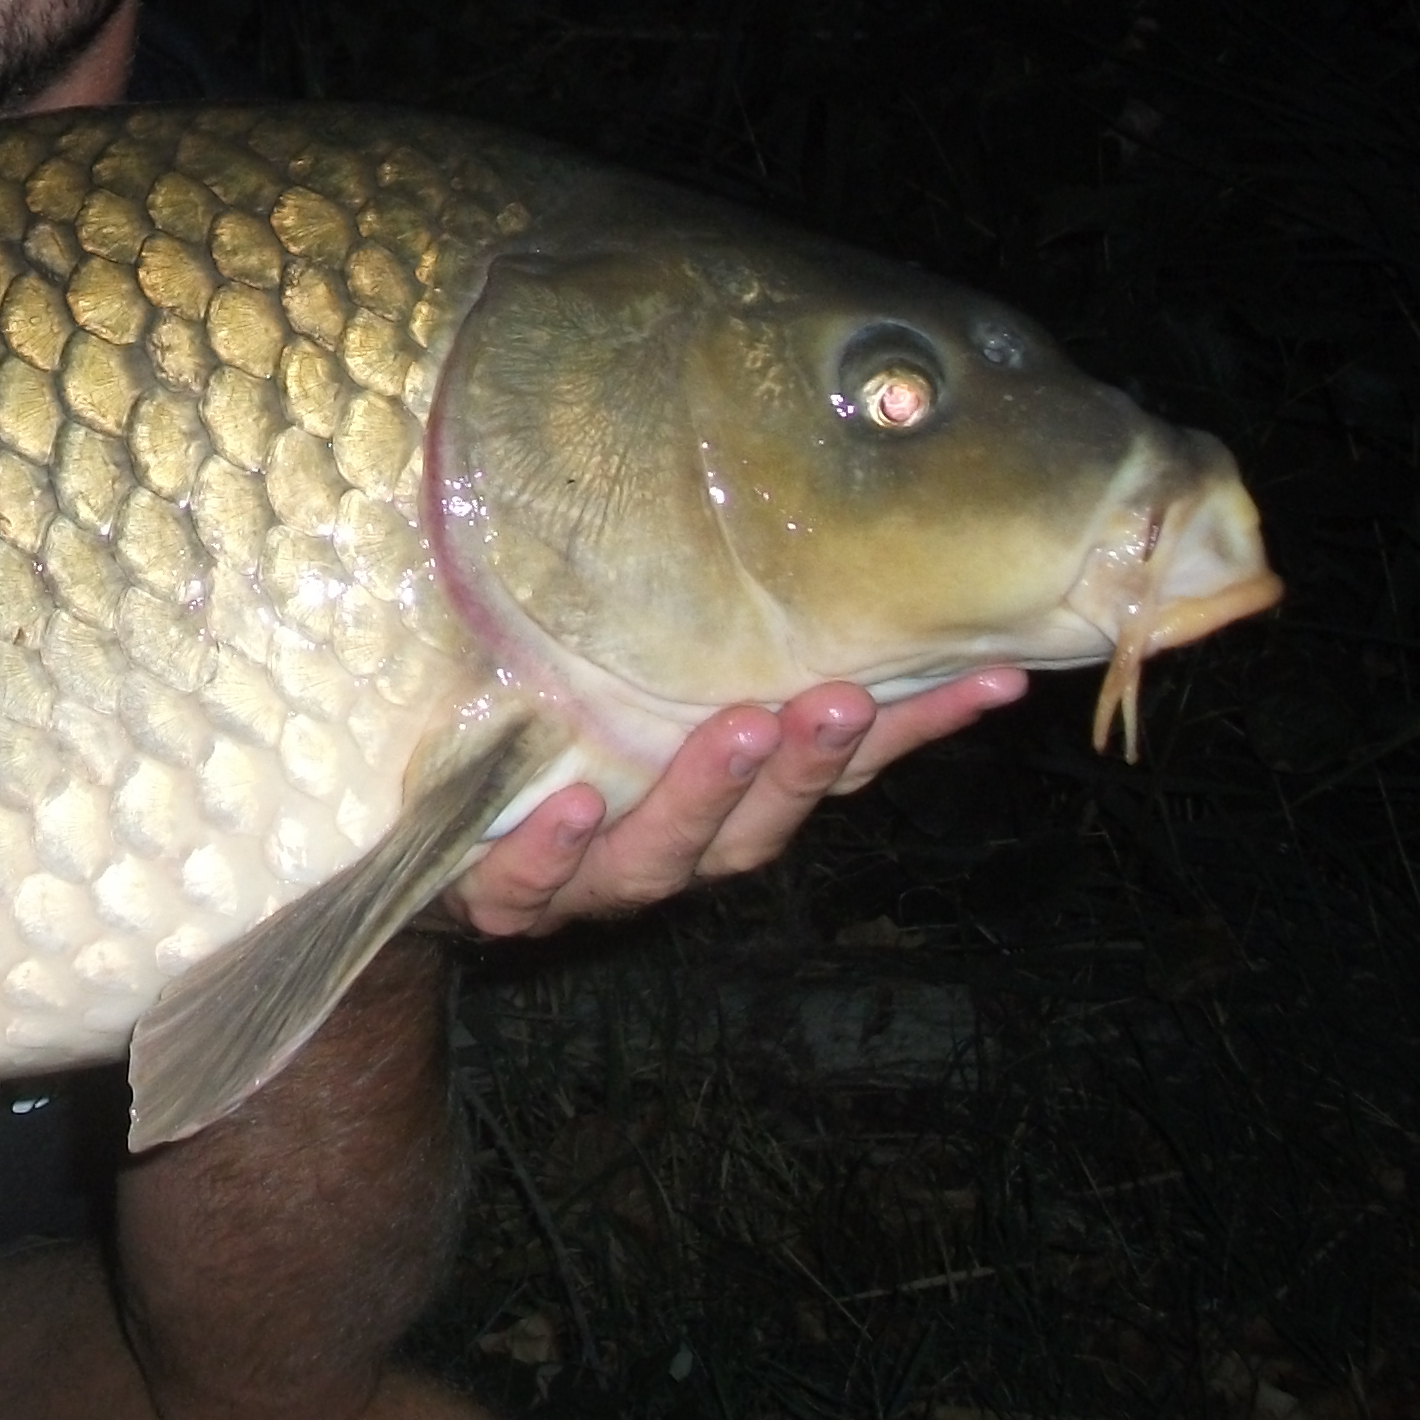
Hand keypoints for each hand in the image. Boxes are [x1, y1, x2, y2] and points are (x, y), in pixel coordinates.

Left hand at [438, 669, 1024, 941]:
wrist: (425, 854)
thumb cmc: (556, 743)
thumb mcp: (637, 681)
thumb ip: (712, 633)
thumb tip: (797, 525)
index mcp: (729, 801)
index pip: (839, 769)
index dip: (920, 730)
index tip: (994, 679)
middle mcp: (678, 850)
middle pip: (761, 821)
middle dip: (805, 764)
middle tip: (840, 701)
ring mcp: (592, 880)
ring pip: (664, 854)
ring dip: (705, 793)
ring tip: (737, 729)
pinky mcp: (503, 894)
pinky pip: (529, 881)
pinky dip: (555, 848)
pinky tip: (575, 805)